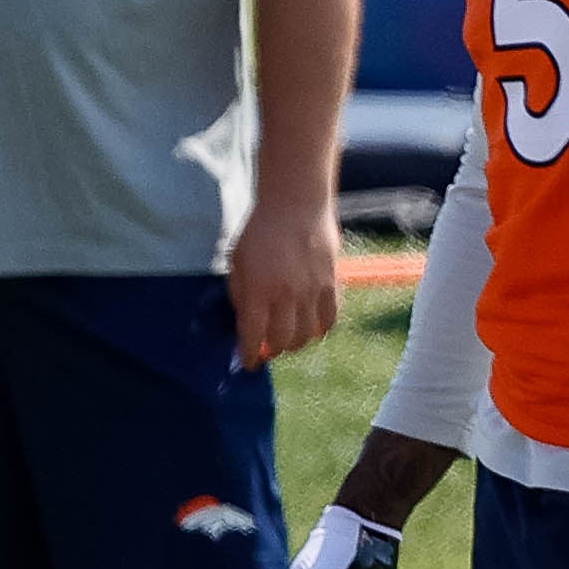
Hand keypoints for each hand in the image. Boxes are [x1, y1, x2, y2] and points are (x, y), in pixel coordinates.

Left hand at [230, 194, 343, 368]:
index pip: (253, 337)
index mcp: (258, 290)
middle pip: (283, 341)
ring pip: (307, 335)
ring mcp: (312, 291)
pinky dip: (320, 330)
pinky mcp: (332, 284)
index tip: (248, 364)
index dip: (249, 356)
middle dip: (272, 350)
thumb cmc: (260, 232)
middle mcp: (287, 295)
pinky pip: (330, 320)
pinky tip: (311, 327)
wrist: (295, 205)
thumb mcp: (237, 262)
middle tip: (267, 348)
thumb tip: (246, 324)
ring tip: (287, 337)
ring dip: (295, 343)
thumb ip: (240, 295)